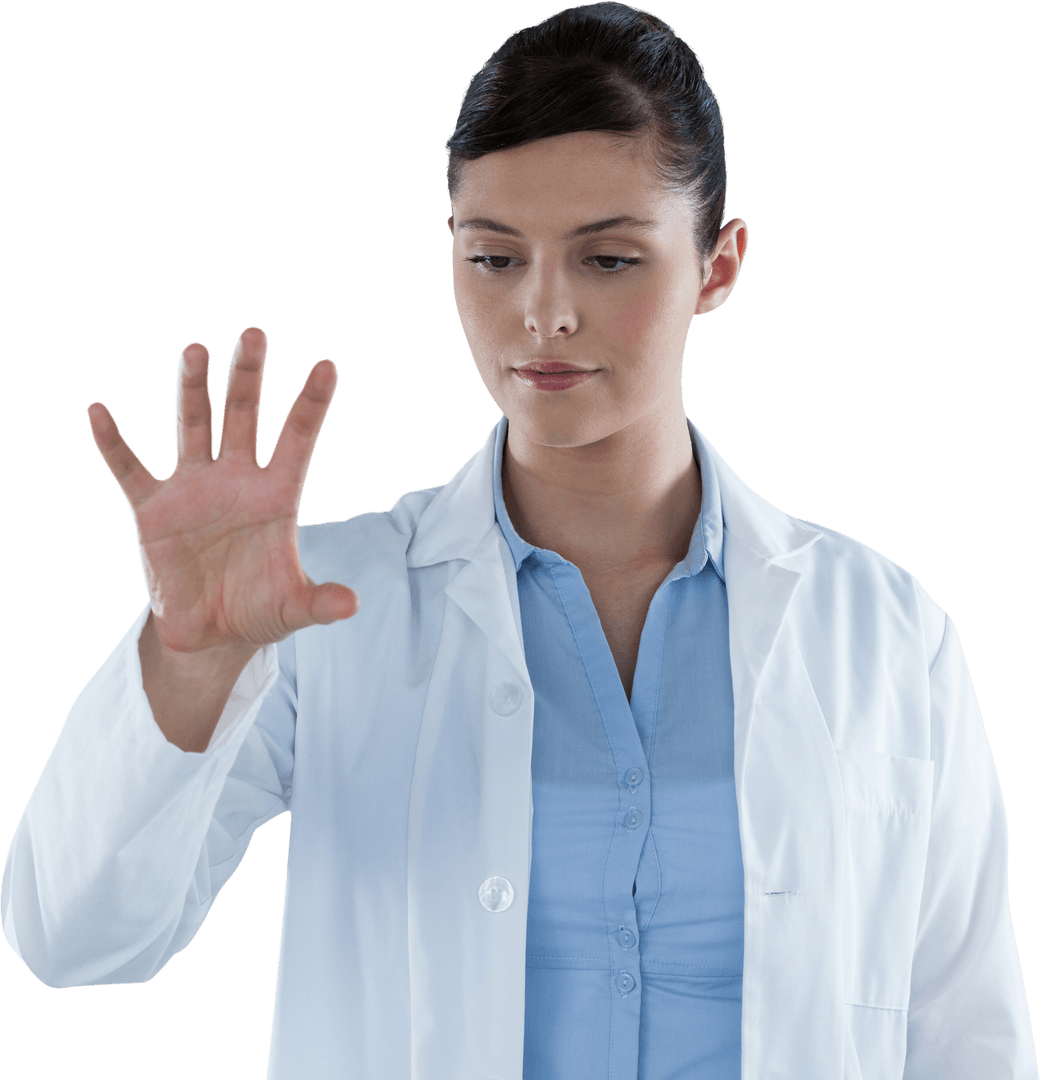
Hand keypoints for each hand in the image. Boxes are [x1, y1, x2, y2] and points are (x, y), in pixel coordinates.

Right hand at [87, 327, 358, 655]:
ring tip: (195, 351)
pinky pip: (130, 469)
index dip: (311, 404)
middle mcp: (237, 479)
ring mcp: (194, 488)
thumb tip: (352, 605)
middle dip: (248, 376)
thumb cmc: (259, 610)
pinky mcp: (154, 509)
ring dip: (193, 389)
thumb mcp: (293, 608)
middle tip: (254, 334)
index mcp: (276, 494)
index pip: (298, 439)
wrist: (211, 633)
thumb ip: (320, 602)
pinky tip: (99, 412)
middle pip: (244, 415)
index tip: (327, 365)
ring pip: (193, 426)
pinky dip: (114, 444)